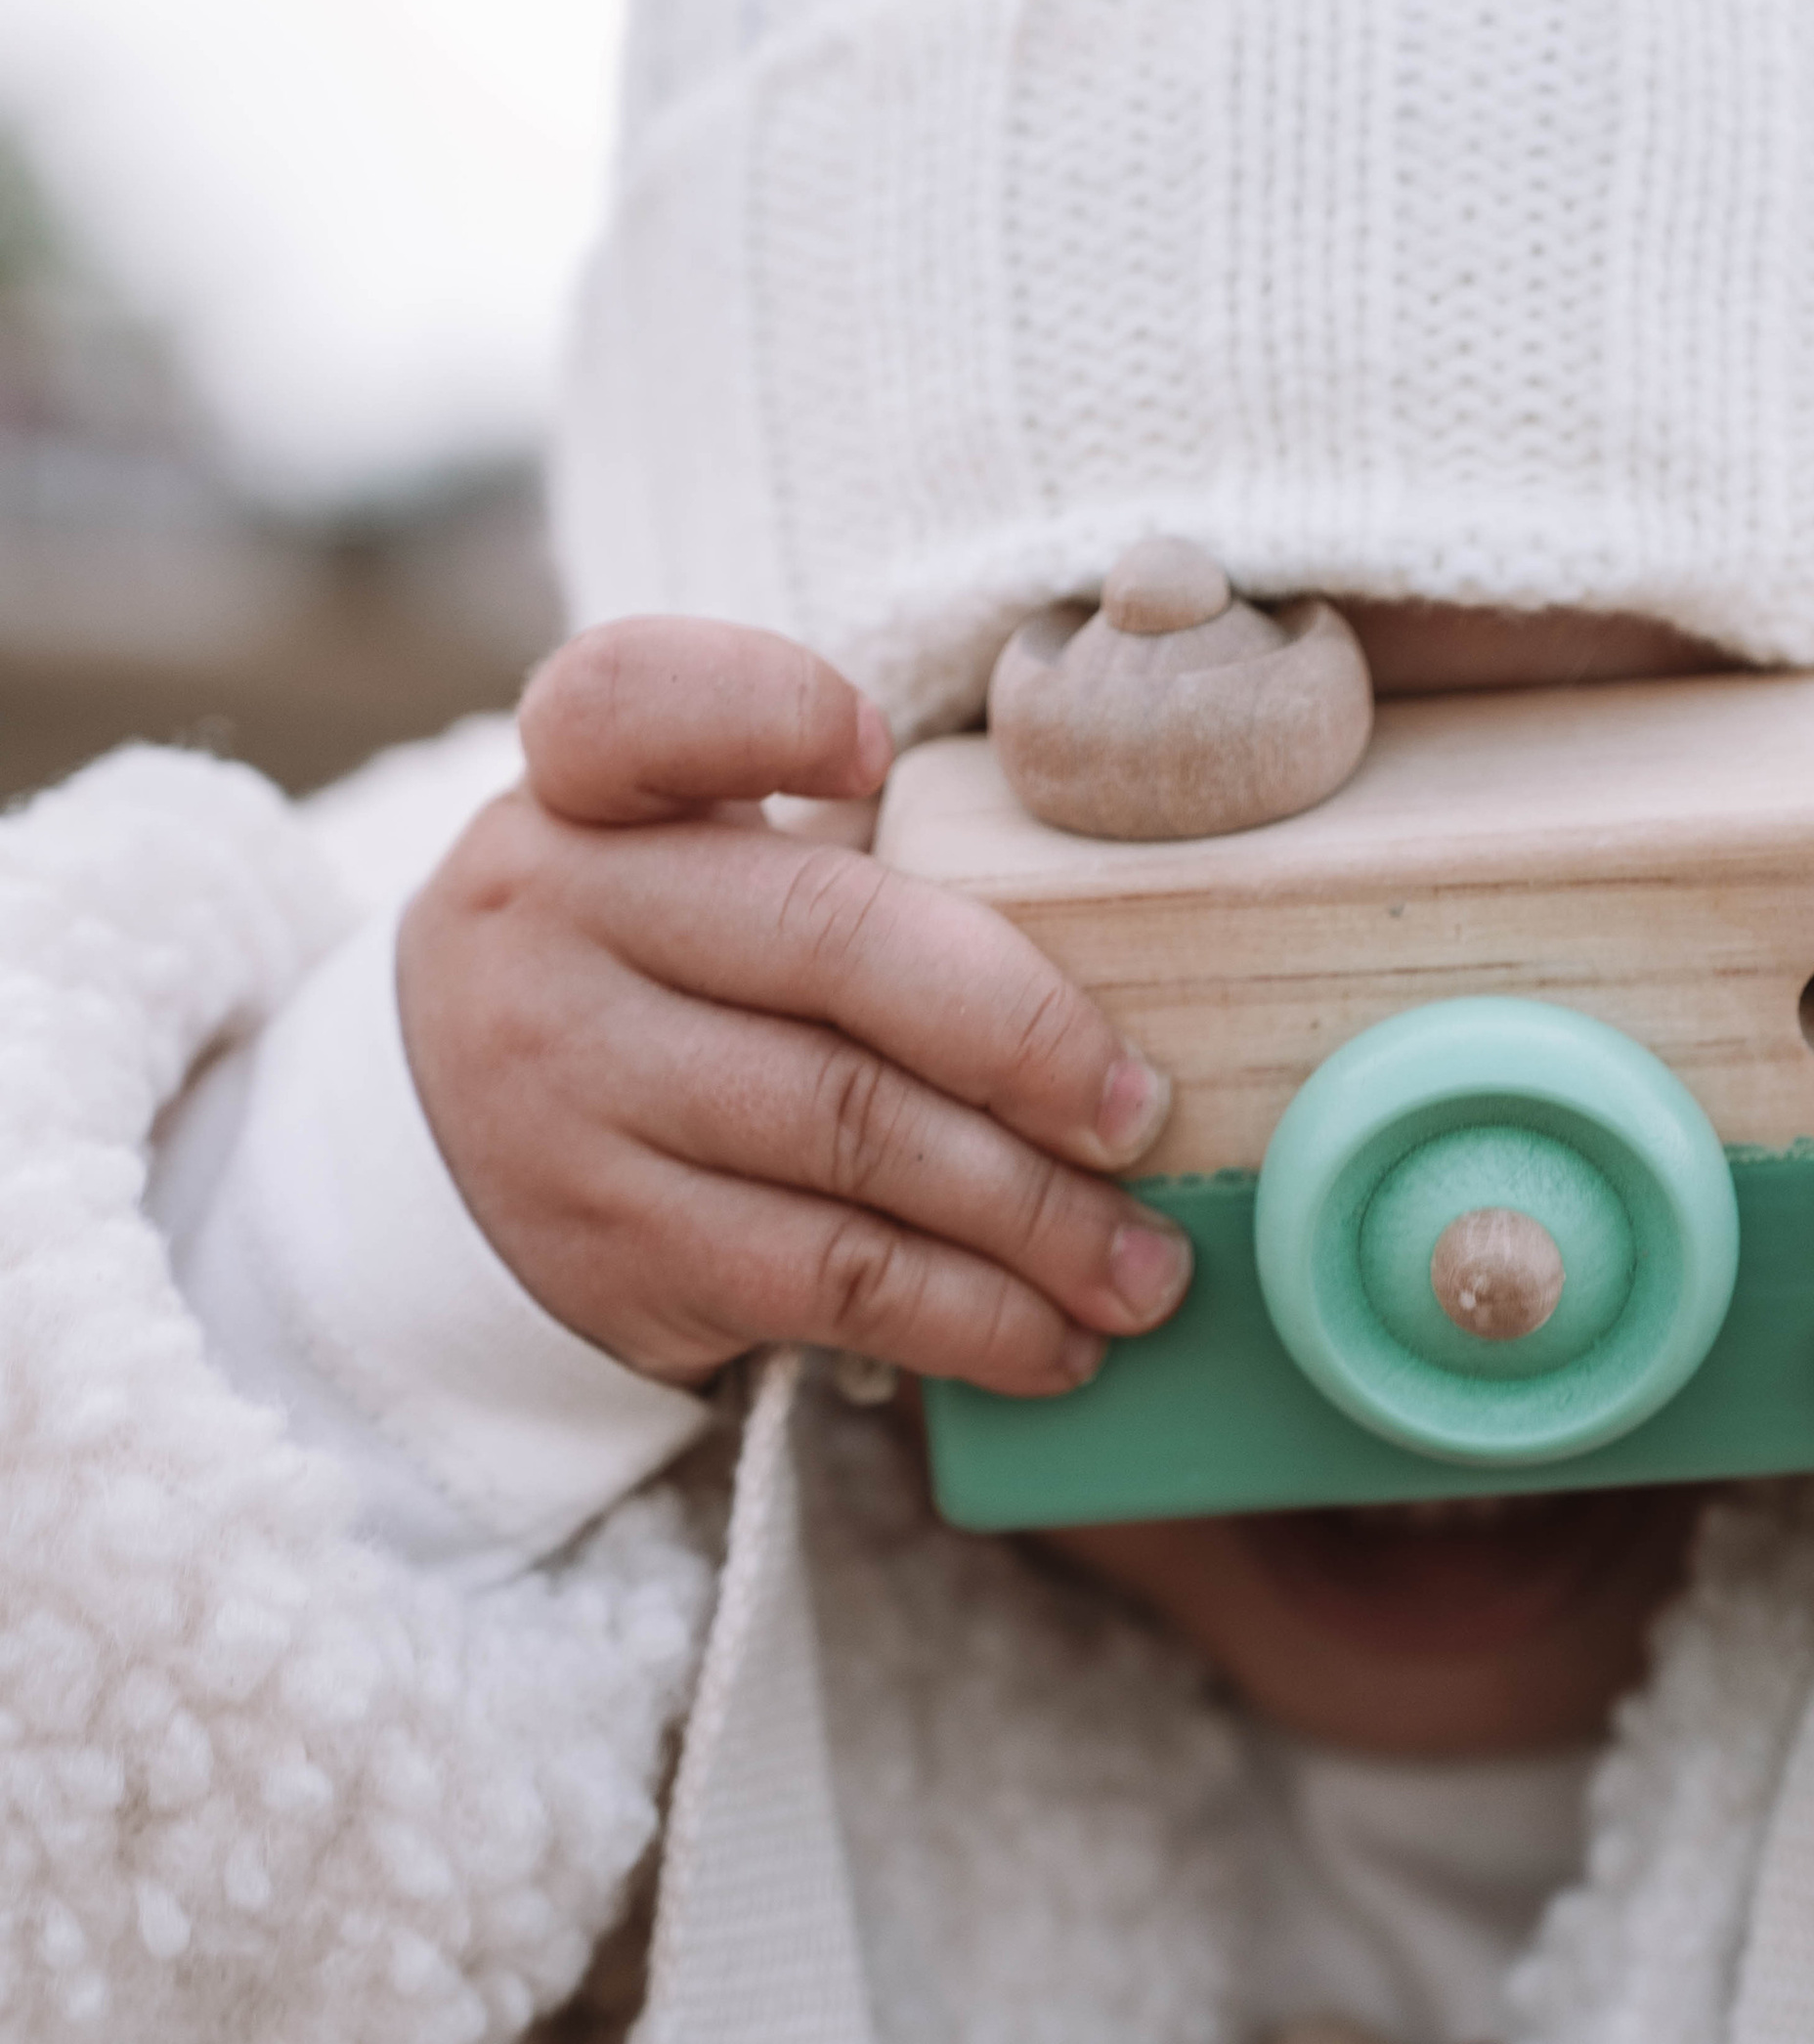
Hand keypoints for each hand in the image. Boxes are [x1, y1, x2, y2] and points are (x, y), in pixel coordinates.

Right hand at [396, 618, 1193, 1391]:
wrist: (439, 1147)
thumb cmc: (650, 970)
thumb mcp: (678, 860)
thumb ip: (834, 848)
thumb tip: (1122, 944)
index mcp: (585, 790)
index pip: (637, 703)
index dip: (765, 710)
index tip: (875, 752)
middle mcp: (558, 923)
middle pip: (830, 946)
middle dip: (1024, 1036)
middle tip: (1141, 1112)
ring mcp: (572, 1091)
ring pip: (852, 1139)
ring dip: (1034, 1216)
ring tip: (1144, 1265)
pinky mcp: (611, 1246)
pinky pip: (829, 1280)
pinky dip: (969, 1317)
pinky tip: (1055, 1340)